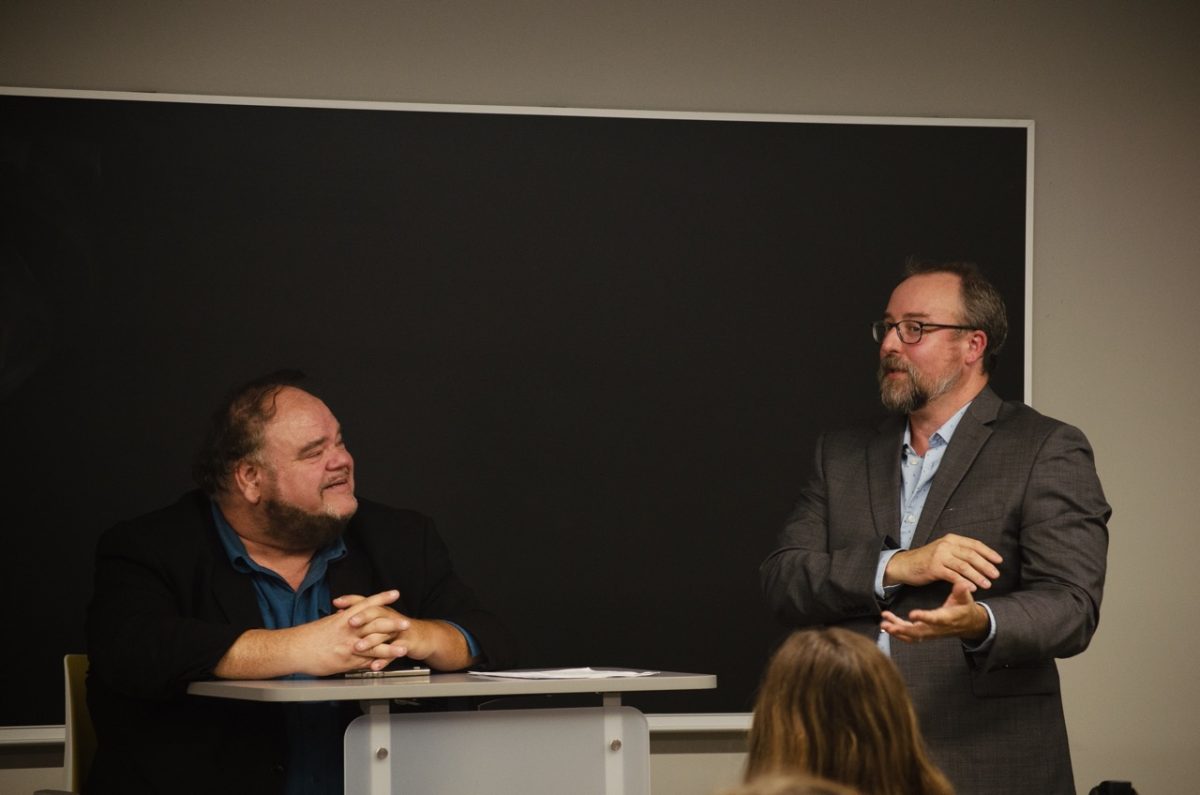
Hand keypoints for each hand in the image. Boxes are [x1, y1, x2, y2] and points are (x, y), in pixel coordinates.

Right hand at [215, 589, 408, 678]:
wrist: (293, 650)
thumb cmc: (308, 636)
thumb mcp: (327, 623)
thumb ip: (342, 620)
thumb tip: (349, 615)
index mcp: (343, 618)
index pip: (366, 604)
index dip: (382, 599)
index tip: (395, 594)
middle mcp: (348, 631)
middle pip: (374, 625)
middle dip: (392, 624)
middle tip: (406, 622)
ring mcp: (347, 647)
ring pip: (373, 647)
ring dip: (390, 648)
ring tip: (404, 648)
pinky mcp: (345, 662)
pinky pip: (364, 663)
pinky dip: (376, 664)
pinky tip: (386, 666)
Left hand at [333, 593, 473, 670]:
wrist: (423, 637)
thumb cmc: (397, 628)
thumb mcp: (380, 619)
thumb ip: (361, 617)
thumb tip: (340, 614)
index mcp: (382, 610)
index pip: (365, 601)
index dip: (351, 600)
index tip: (337, 602)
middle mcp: (390, 617)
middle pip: (375, 614)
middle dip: (362, 618)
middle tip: (349, 623)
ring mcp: (399, 630)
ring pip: (383, 634)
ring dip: (370, 641)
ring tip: (358, 648)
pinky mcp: (407, 643)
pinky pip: (394, 652)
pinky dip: (384, 660)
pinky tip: (375, 666)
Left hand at [880, 580, 989, 642]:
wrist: (969, 624)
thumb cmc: (965, 608)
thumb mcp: (966, 598)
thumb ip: (962, 591)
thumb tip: (961, 583)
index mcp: (947, 618)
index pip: (935, 619)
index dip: (924, 617)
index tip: (912, 614)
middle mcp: (937, 628)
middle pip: (919, 632)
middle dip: (902, 629)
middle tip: (888, 625)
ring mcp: (930, 633)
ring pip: (912, 636)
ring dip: (897, 631)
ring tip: (884, 624)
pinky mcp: (925, 633)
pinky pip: (910, 636)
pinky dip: (898, 632)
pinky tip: (887, 624)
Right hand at [884, 533, 1001, 589]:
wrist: (905, 565)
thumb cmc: (926, 559)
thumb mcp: (943, 550)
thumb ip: (959, 552)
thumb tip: (980, 559)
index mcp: (951, 539)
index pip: (974, 544)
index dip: (988, 552)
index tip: (999, 561)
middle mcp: (946, 545)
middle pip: (971, 555)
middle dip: (986, 565)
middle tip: (996, 574)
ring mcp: (939, 556)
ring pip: (964, 566)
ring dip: (977, 576)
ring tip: (987, 584)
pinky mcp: (934, 568)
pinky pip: (953, 575)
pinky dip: (964, 582)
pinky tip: (972, 588)